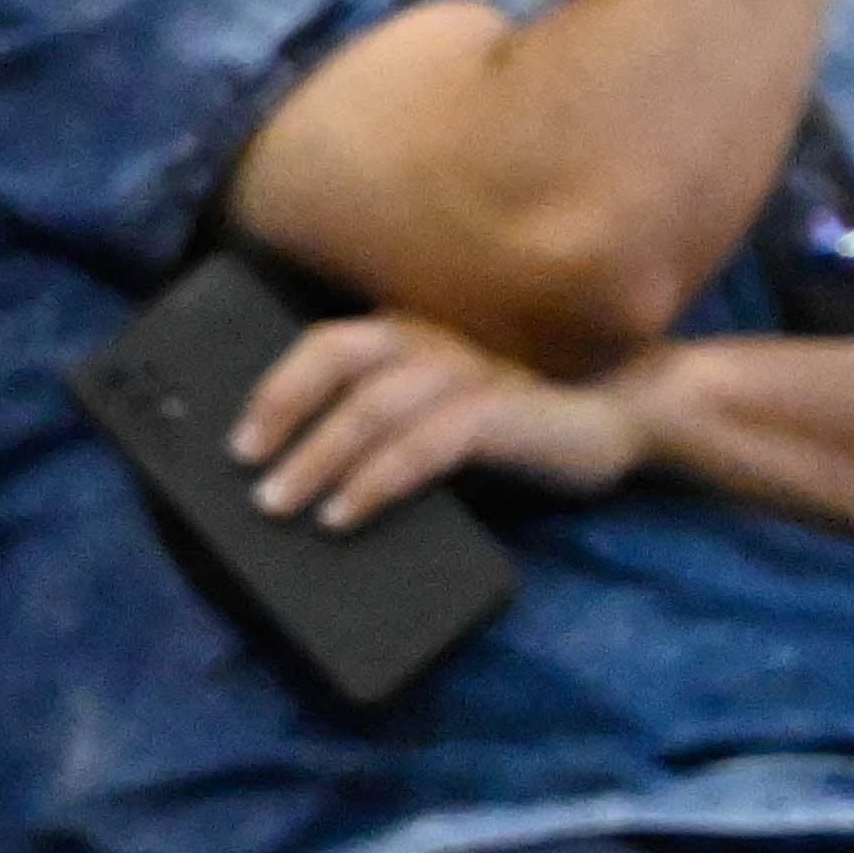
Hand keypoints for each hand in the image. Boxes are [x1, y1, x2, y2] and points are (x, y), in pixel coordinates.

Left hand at [227, 302, 635, 531]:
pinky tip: (344, 513)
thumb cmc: (515, 429)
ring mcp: (471, 374)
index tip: (232, 440)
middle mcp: (435, 343)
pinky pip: (425, 444)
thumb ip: (383, 432)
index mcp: (412, 339)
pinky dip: (376, 480)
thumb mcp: (436, 424)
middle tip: (245, 467)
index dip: (274, 386)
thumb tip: (295, 480)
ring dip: (318, 455)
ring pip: (374, 403)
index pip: (326, 345)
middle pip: (338, 357)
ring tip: (279, 503)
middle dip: (281, 408)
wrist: (620, 420)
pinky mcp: (502, 414)